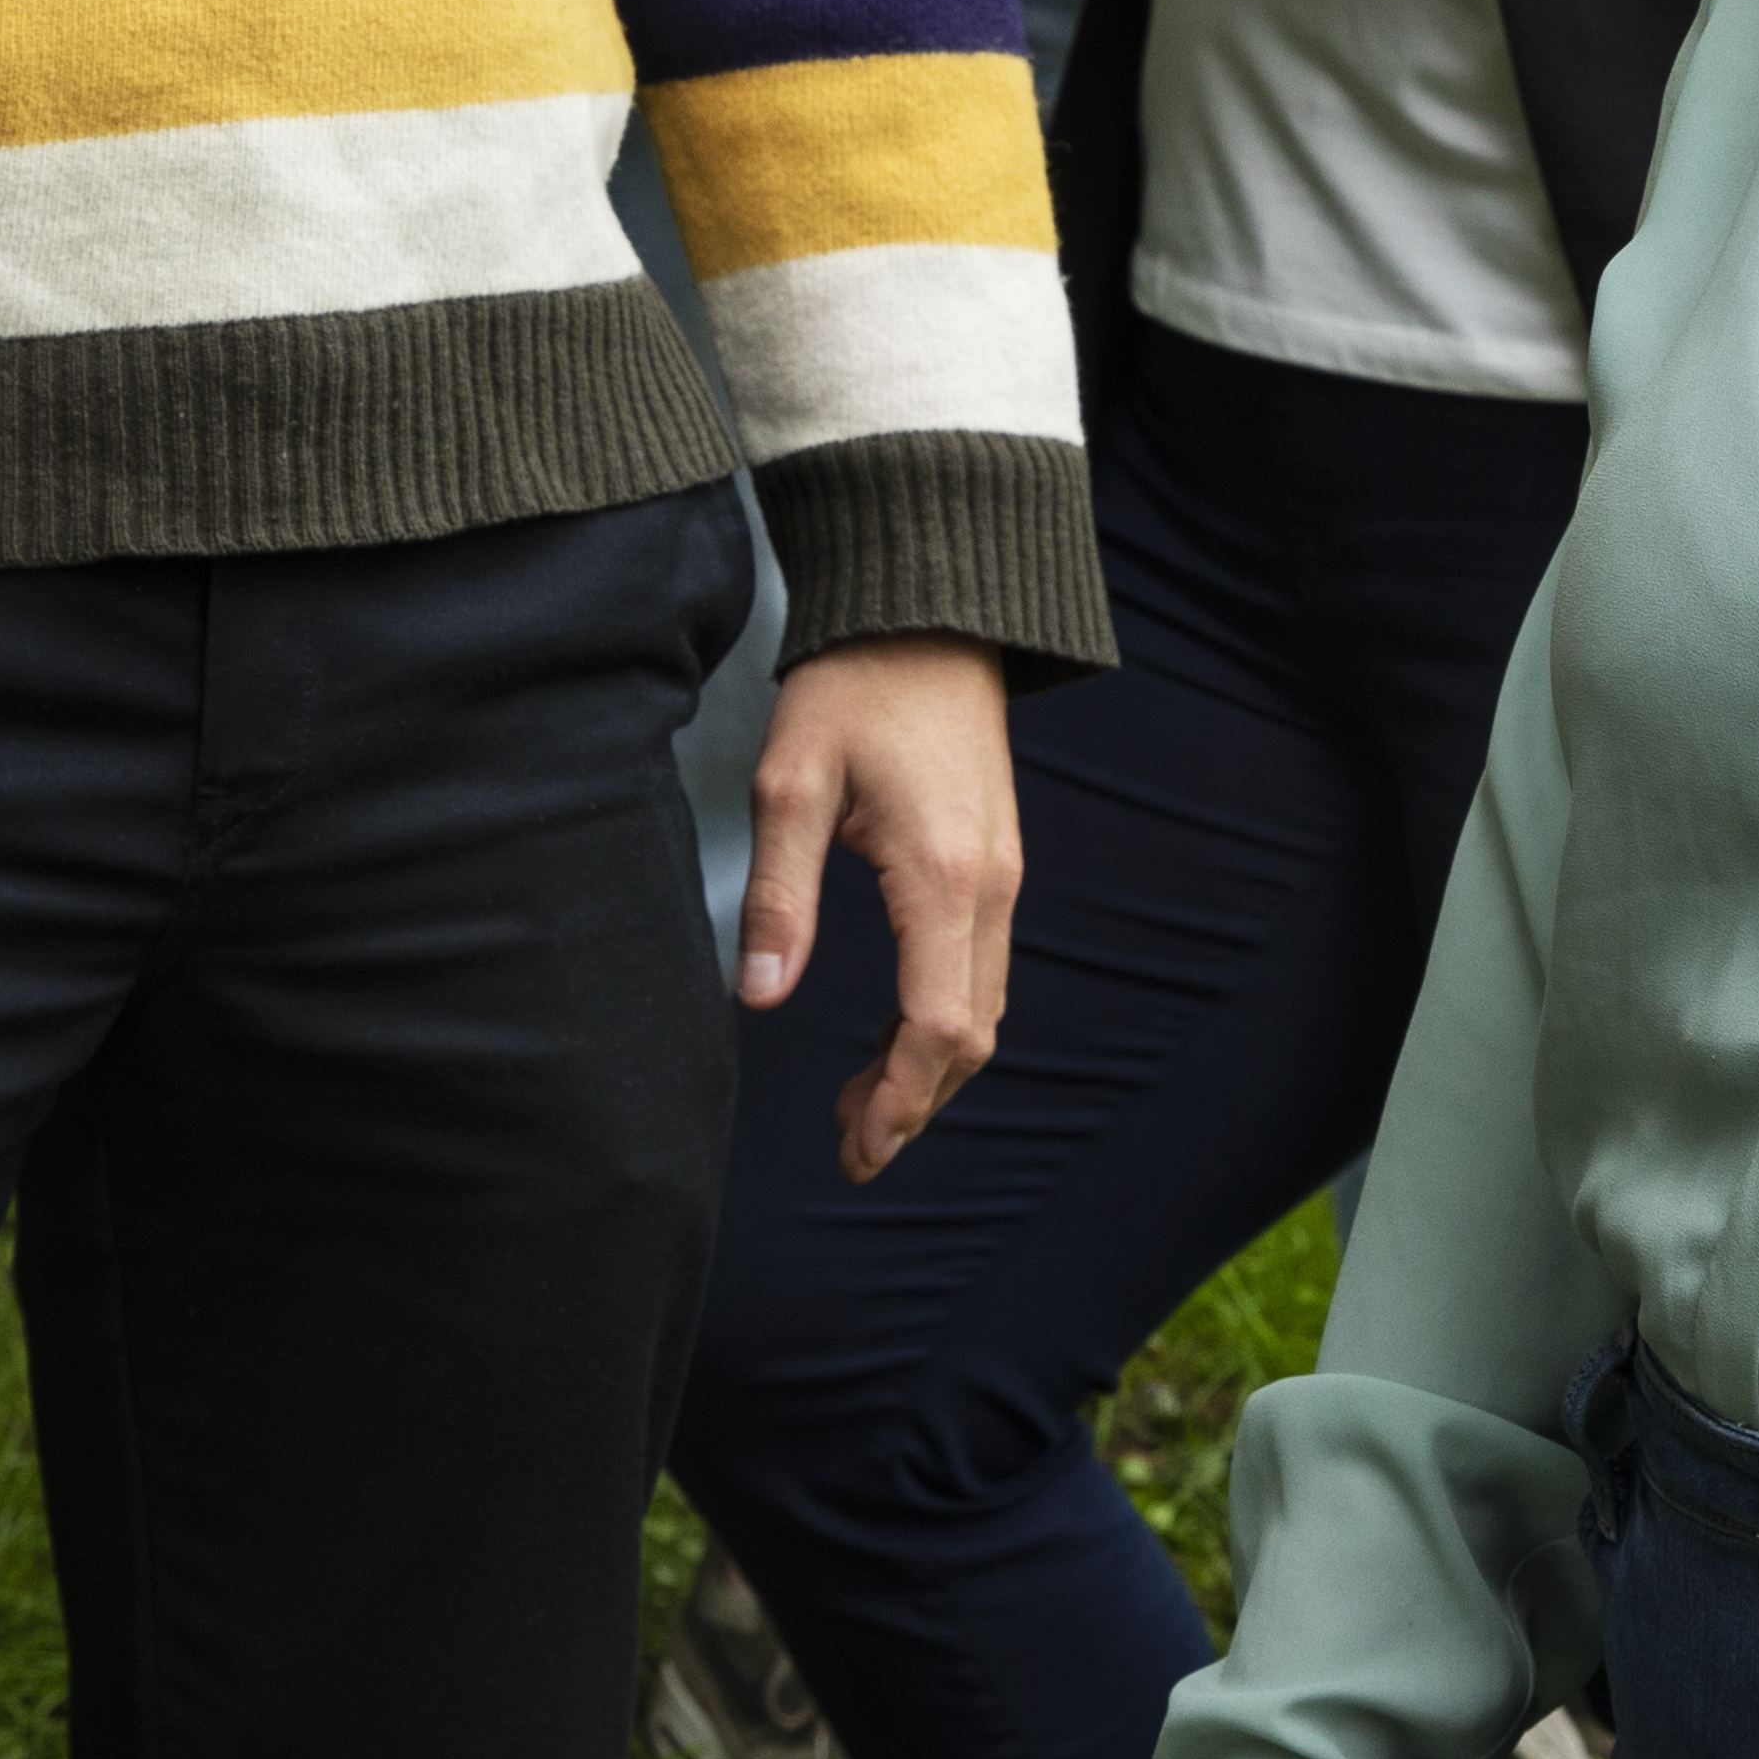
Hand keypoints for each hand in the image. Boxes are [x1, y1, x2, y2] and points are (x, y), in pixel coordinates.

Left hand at [742, 632, 1019, 1182]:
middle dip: (913, 1103)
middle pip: (971, 1033)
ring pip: (982, 1006)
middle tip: (848, 1149)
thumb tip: (757, 996)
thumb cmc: (855, 684)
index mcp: (942, 873)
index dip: (899, 1099)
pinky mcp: (994, 859)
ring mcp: (1001, 872)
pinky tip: (891, 1035)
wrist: (928, 609)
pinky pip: (979, 967)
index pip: (937, 1024)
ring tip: (858, 1107)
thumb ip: (777, 896)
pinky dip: (941, 1021)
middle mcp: (990, 883)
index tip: (857, 1148)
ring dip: (927, 1068)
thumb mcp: (792, 781)